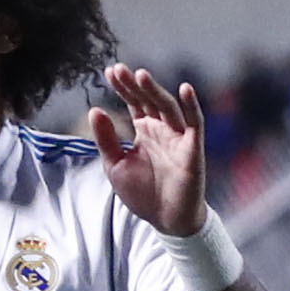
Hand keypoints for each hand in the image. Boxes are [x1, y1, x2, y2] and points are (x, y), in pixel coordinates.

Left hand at [86, 63, 210, 235]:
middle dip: (135, 84)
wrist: (166, 220)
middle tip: (120, 69)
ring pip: (168, 107)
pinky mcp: (193, 149)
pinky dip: (192, 106)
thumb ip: (106, 139)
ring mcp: (178, 137)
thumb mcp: (116, 165)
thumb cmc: (143, 194)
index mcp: (144, 130)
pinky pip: (195, 123)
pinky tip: (185, 89)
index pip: (134, 102)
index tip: (110, 71)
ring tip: (140, 75)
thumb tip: (94, 110)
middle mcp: (162, 129)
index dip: (123, 87)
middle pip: (149, 100)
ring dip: (155, 90)